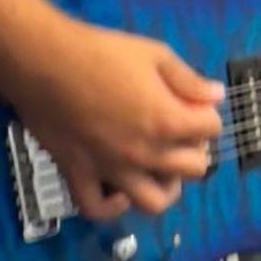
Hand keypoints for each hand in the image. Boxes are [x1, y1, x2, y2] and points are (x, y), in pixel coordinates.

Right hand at [13, 19, 223, 219]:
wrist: (44, 61)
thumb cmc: (101, 52)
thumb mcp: (155, 54)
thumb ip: (189, 80)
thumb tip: (216, 95)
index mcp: (168, 121)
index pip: (212, 128)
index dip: (206, 113)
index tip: (194, 103)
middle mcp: (146, 153)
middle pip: (195, 168)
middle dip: (196, 148)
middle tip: (180, 131)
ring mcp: (112, 170)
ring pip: (155, 202)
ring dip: (167, 187)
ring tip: (162, 168)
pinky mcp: (79, 175)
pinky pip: (97, 209)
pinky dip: (113, 206)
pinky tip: (120, 190)